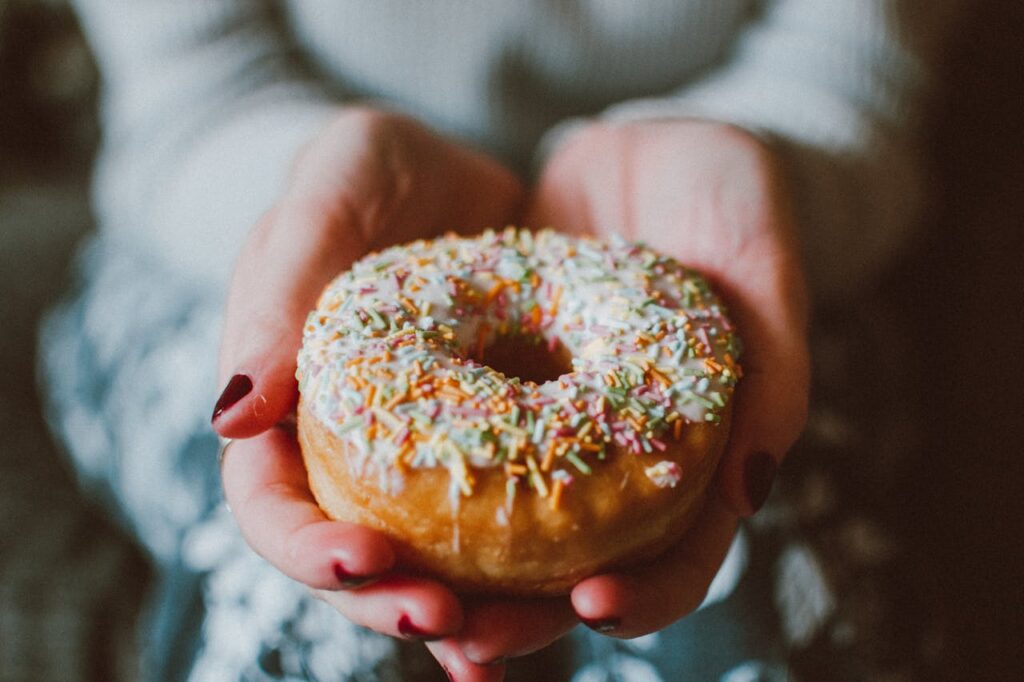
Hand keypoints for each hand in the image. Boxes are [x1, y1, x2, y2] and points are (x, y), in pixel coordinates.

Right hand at [211, 108, 523, 646]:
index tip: (366, 558)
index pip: (270, 504)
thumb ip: (278, 290)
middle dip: (390, 599)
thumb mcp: (328, 195)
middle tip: (450, 618)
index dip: (306, 547)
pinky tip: (572, 602)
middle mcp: (352, 451)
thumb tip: (229, 417)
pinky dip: (530, 573)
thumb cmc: (372, 171)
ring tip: (507, 642)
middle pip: (352, 556)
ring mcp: (425, 461)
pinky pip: (508, 525)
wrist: (455, 172)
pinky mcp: (498, 450)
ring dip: (465, 612)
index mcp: (288, 408)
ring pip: (431, 560)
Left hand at [442, 119, 810, 668]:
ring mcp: (555, 426)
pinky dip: (424, 491)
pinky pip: (460, 449)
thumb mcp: (762, 260)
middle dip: (526, 611)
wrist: (652, 148)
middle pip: (579, 566)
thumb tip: (747, 493)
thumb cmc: (729, 199)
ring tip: (407, 593)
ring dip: (462, 573)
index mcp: (695, 448)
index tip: (591, 606)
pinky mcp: (499, 386)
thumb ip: (777, 365)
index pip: (680, 554)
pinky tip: (375, 513)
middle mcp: (619, 454)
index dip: (646, 594)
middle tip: (464, 630)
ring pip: (509, 529)